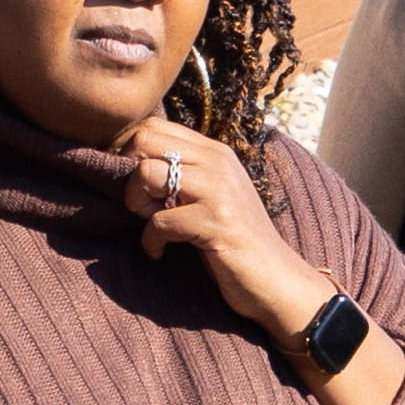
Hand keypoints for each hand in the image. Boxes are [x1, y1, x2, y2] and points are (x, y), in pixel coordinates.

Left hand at [127, 126, 331, 344]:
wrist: (277, 279)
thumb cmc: (235, 242)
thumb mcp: (213, 196)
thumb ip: (185, 174)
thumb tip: (131, 163)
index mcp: (215, 153)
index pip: (153, 126)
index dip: (128, 154)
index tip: (136, 187)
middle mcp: (218, 163)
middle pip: (144, 140)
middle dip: (128, 175)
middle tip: (143, 206)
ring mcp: (219, 190)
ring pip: (146, 173)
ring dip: (137, 205)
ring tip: (153, 227)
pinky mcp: (216, 223)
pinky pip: (159, 222)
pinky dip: (151, 242)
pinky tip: (161, 252)